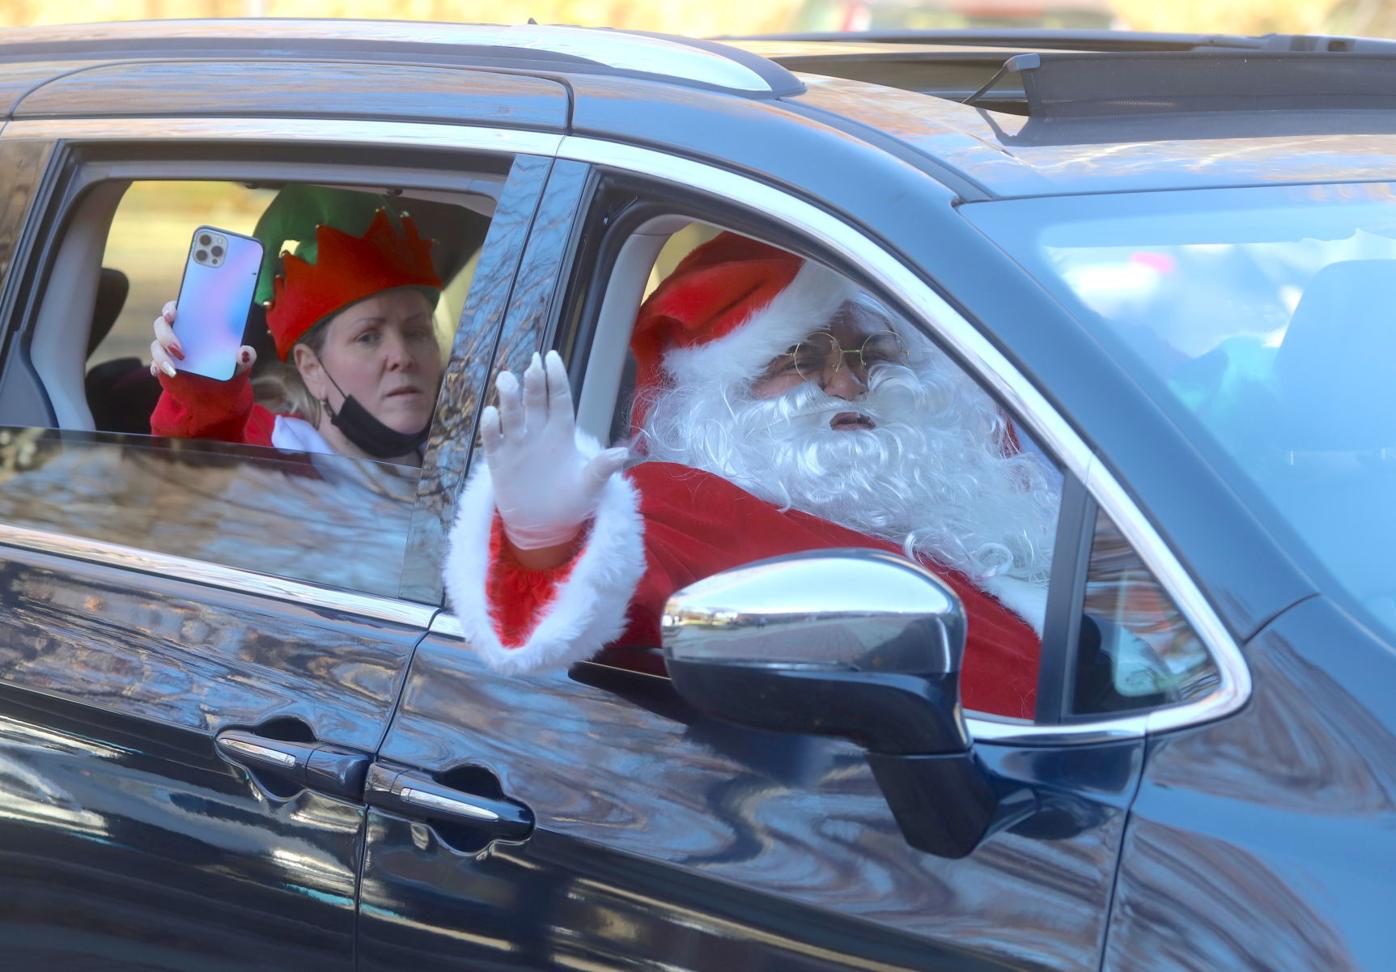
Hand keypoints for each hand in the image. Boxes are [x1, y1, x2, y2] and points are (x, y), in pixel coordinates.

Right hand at [149, 300, 256, 378]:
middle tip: (178, 349)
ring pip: (156, 346)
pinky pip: (154, 364)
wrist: (221, 392)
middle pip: (161, 325)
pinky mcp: (164, 365)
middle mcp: (179, 332)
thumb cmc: (230, 367)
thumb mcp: (240, 363)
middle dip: (166, 335)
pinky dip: (157, 368)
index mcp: (196, 323)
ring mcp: (168, 349)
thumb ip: (246, 356)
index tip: (172, 314)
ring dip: (161, 357)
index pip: (177, 308)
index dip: (171, 308)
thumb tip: (244, 352)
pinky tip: (161, 373)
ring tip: (174, 370)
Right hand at [481, 350, 627, 551]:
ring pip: (512, 414)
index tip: (552, 357)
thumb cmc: (570, 502)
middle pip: (535, 401)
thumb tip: (624, 453)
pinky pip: (493, 439)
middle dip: (533, 382)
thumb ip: (602, 468)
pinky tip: (492, 415)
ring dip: (509, 397)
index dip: (556, 378)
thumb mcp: (591, 487)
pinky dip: (492, 427)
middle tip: (532, 364)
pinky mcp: (499, 460)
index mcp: (562, 432)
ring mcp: (517, 444)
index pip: (560, 399)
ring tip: (507, 379)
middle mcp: (538, 432)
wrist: (544, 527)